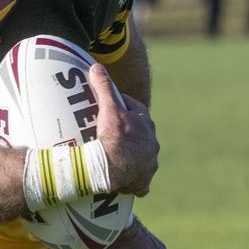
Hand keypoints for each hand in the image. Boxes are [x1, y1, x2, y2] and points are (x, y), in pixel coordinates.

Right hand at [89, 63, 158, 195]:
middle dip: (129, 133)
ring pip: (143, 157)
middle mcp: (152, 143)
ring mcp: (149, 162)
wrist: (113, 166)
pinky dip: (135, 181)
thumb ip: (104, 87)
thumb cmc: (114, 136)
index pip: (136, 110)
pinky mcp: (143, 181)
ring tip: (117, 157)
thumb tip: (97, 66)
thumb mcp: (108, 108)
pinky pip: (141, 182)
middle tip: (111, 134)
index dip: (123, 107)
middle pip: (141, 135)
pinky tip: (128, 182)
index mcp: (146, 124)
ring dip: (133, 156)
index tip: (112, 108)